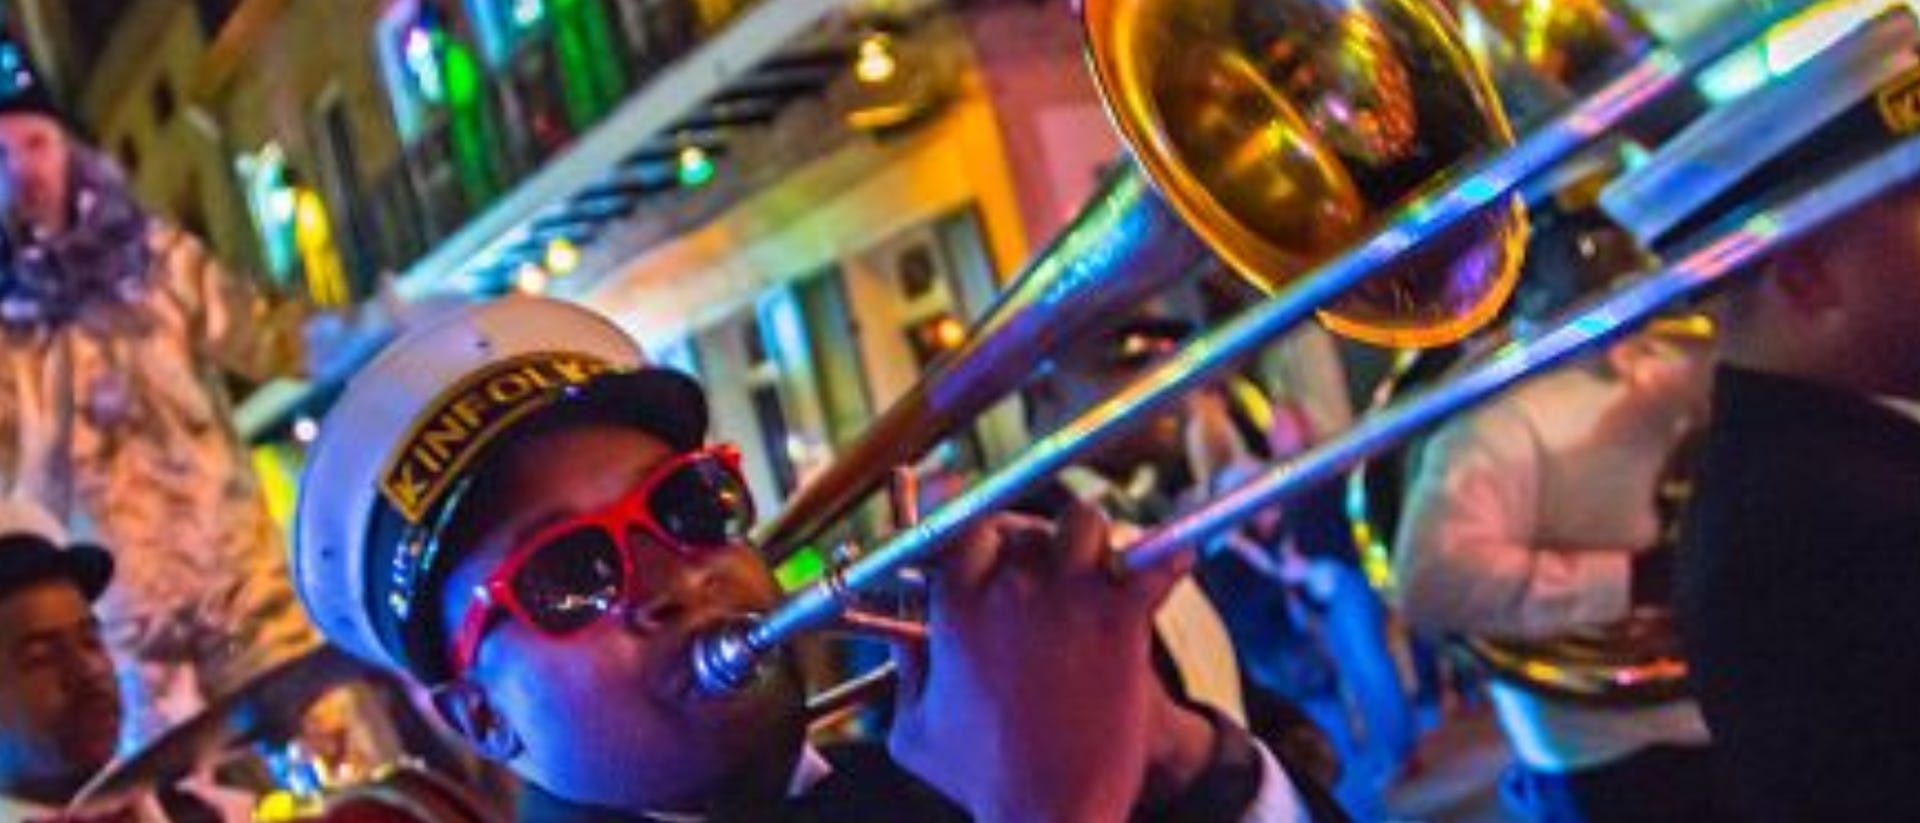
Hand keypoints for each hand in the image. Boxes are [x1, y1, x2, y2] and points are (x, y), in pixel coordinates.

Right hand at [888, 501, 1185, 822]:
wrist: (1053, 816)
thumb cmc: (986, 782)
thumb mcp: (915, 731)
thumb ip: (906, 672)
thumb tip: (903, 633)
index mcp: (955, 610)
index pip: (964, 530)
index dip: (983, 535)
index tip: (996, 546)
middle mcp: (1009, 592)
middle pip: (1027, 524)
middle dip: (1041, 540)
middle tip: (1054, 565)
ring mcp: (1068, 600)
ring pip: (1085, 524)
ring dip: (1095, 539)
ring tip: (1103, 564)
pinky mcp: (1120, 622)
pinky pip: (1154, 562)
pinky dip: (1170, 556)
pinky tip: (1177, 558)